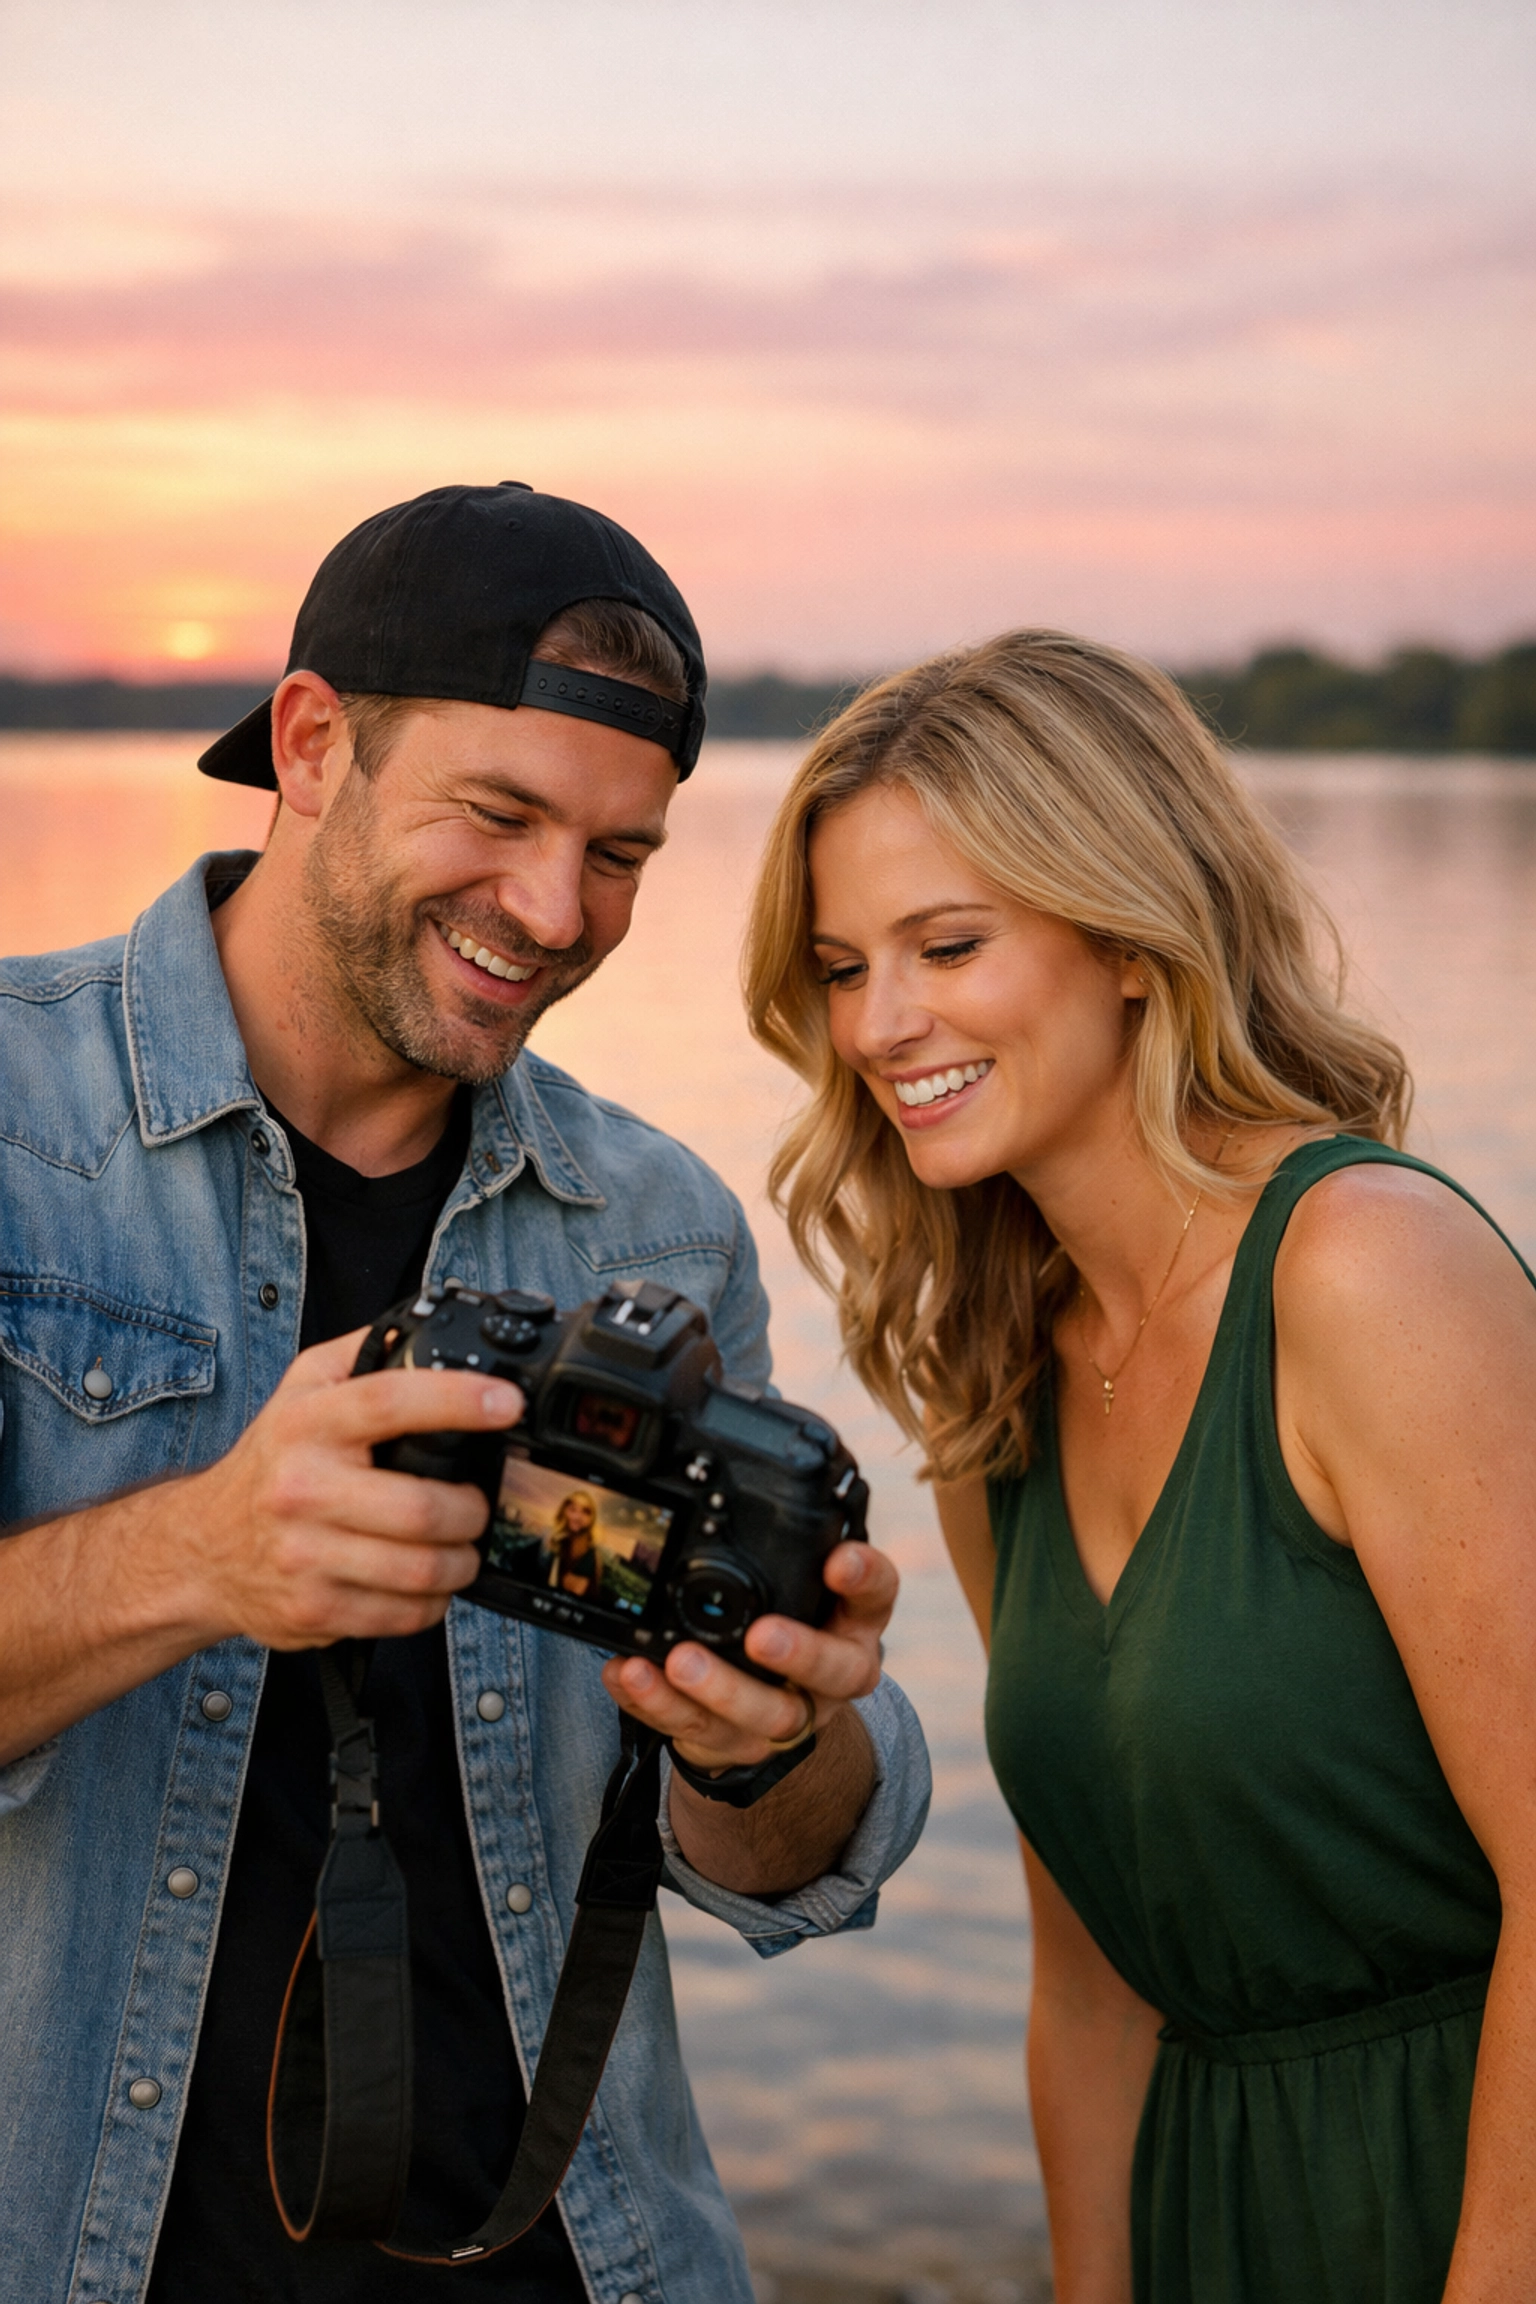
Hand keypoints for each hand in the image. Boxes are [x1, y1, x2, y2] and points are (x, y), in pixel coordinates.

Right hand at [173, 1329, 522, 1647]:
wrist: (203, 1548)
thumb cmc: (270, 1463)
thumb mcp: (302, 1389)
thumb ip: (363, 1352)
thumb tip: (430, 1329)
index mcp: (307, 1423)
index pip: (388, 1402)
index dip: (458, 1401)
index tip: (506, 1404)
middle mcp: (301, 1489)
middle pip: (420, 1507)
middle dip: (472, 1510)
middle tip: (476, 1505)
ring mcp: (304, 1556)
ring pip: (420, 1569)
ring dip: (462, 1561)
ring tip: (461, 1547)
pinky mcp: (313, 1611)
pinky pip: (402, 1615)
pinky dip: (433, 1603)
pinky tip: (426, 1583)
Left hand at [600, 1539, 895, 1769]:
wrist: (766, 1708)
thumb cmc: (785, 1619)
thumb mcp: (800, 1580)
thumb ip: (790, 1540)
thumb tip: (753, 1464)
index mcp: (853, 1622)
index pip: (878, 1595)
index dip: (866, 1577)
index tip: (840, 1557)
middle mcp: (832, 1675)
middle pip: (833, 1673)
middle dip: (798, 1654)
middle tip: (760, 1634)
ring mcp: (787, 1718)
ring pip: (766, 1717)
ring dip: (720, 1689)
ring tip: (676, 1661)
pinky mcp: (735, 1746)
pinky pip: (694, 1731)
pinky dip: (655, 1704)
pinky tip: (628, 1672)